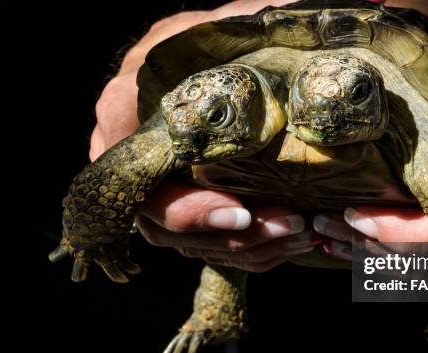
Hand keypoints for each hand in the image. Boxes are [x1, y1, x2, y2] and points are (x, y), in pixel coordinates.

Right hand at [90, 1, 314, 272]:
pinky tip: (293, 238)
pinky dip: (255, 250)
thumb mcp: (223, 28)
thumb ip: (218, 42)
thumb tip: (246, 63)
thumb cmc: (230, 36)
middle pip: (166, 227)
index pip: (139, 185)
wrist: (245, 54)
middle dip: (231, 236)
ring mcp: (166, 184)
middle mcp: (140, 158)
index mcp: (127, 113)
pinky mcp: (196, 200)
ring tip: (300, 232)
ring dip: (250, 247)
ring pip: (195, 243)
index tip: (241, 212)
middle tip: (288, 224)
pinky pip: (215, 244)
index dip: (186, 212)